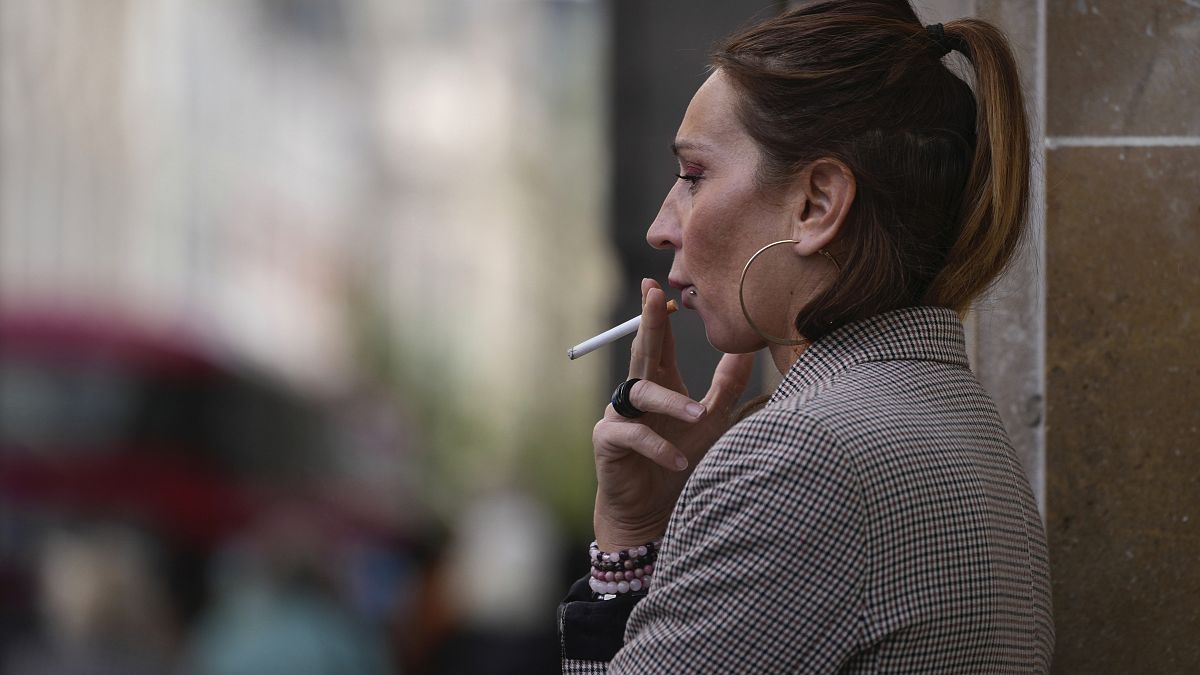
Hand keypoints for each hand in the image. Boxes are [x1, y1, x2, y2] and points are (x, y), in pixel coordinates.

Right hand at [592, 279, 754, 550]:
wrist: (653, 511)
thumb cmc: (680, 462)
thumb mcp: (711, 422)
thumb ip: (726, 387)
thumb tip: (748, 350)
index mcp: (659, 382)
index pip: (659, 341)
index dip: (659, 313)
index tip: (659, 283)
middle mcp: (636, 392)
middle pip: (642, 350)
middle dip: (649, 322)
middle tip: (655, 296)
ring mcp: (619, 414)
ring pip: (641, 393)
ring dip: (670, 402)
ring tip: (697, 416)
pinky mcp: (608, 440)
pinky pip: (633, 435)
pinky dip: (657, 447)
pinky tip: (679, 462)